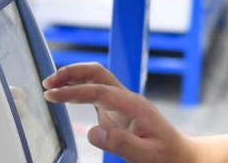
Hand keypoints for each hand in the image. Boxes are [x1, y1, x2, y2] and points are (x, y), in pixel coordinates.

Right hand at [43, 63, 200, 162]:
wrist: (180, 155)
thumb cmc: (166, 155)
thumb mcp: (146, 154)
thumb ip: (120, 143)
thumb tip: (91, 132)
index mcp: (134, 105)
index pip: (99, 90)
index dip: (73, 91)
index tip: (51, 95)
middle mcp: (127, 99)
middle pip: (98, 74)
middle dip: (72, 72)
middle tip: (48, 83)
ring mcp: (122, 103)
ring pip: (96, 80)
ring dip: (74, 78)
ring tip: (50, 86)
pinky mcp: (118, 111)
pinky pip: (96, 93)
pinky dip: (79, 89)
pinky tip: (66, 95)